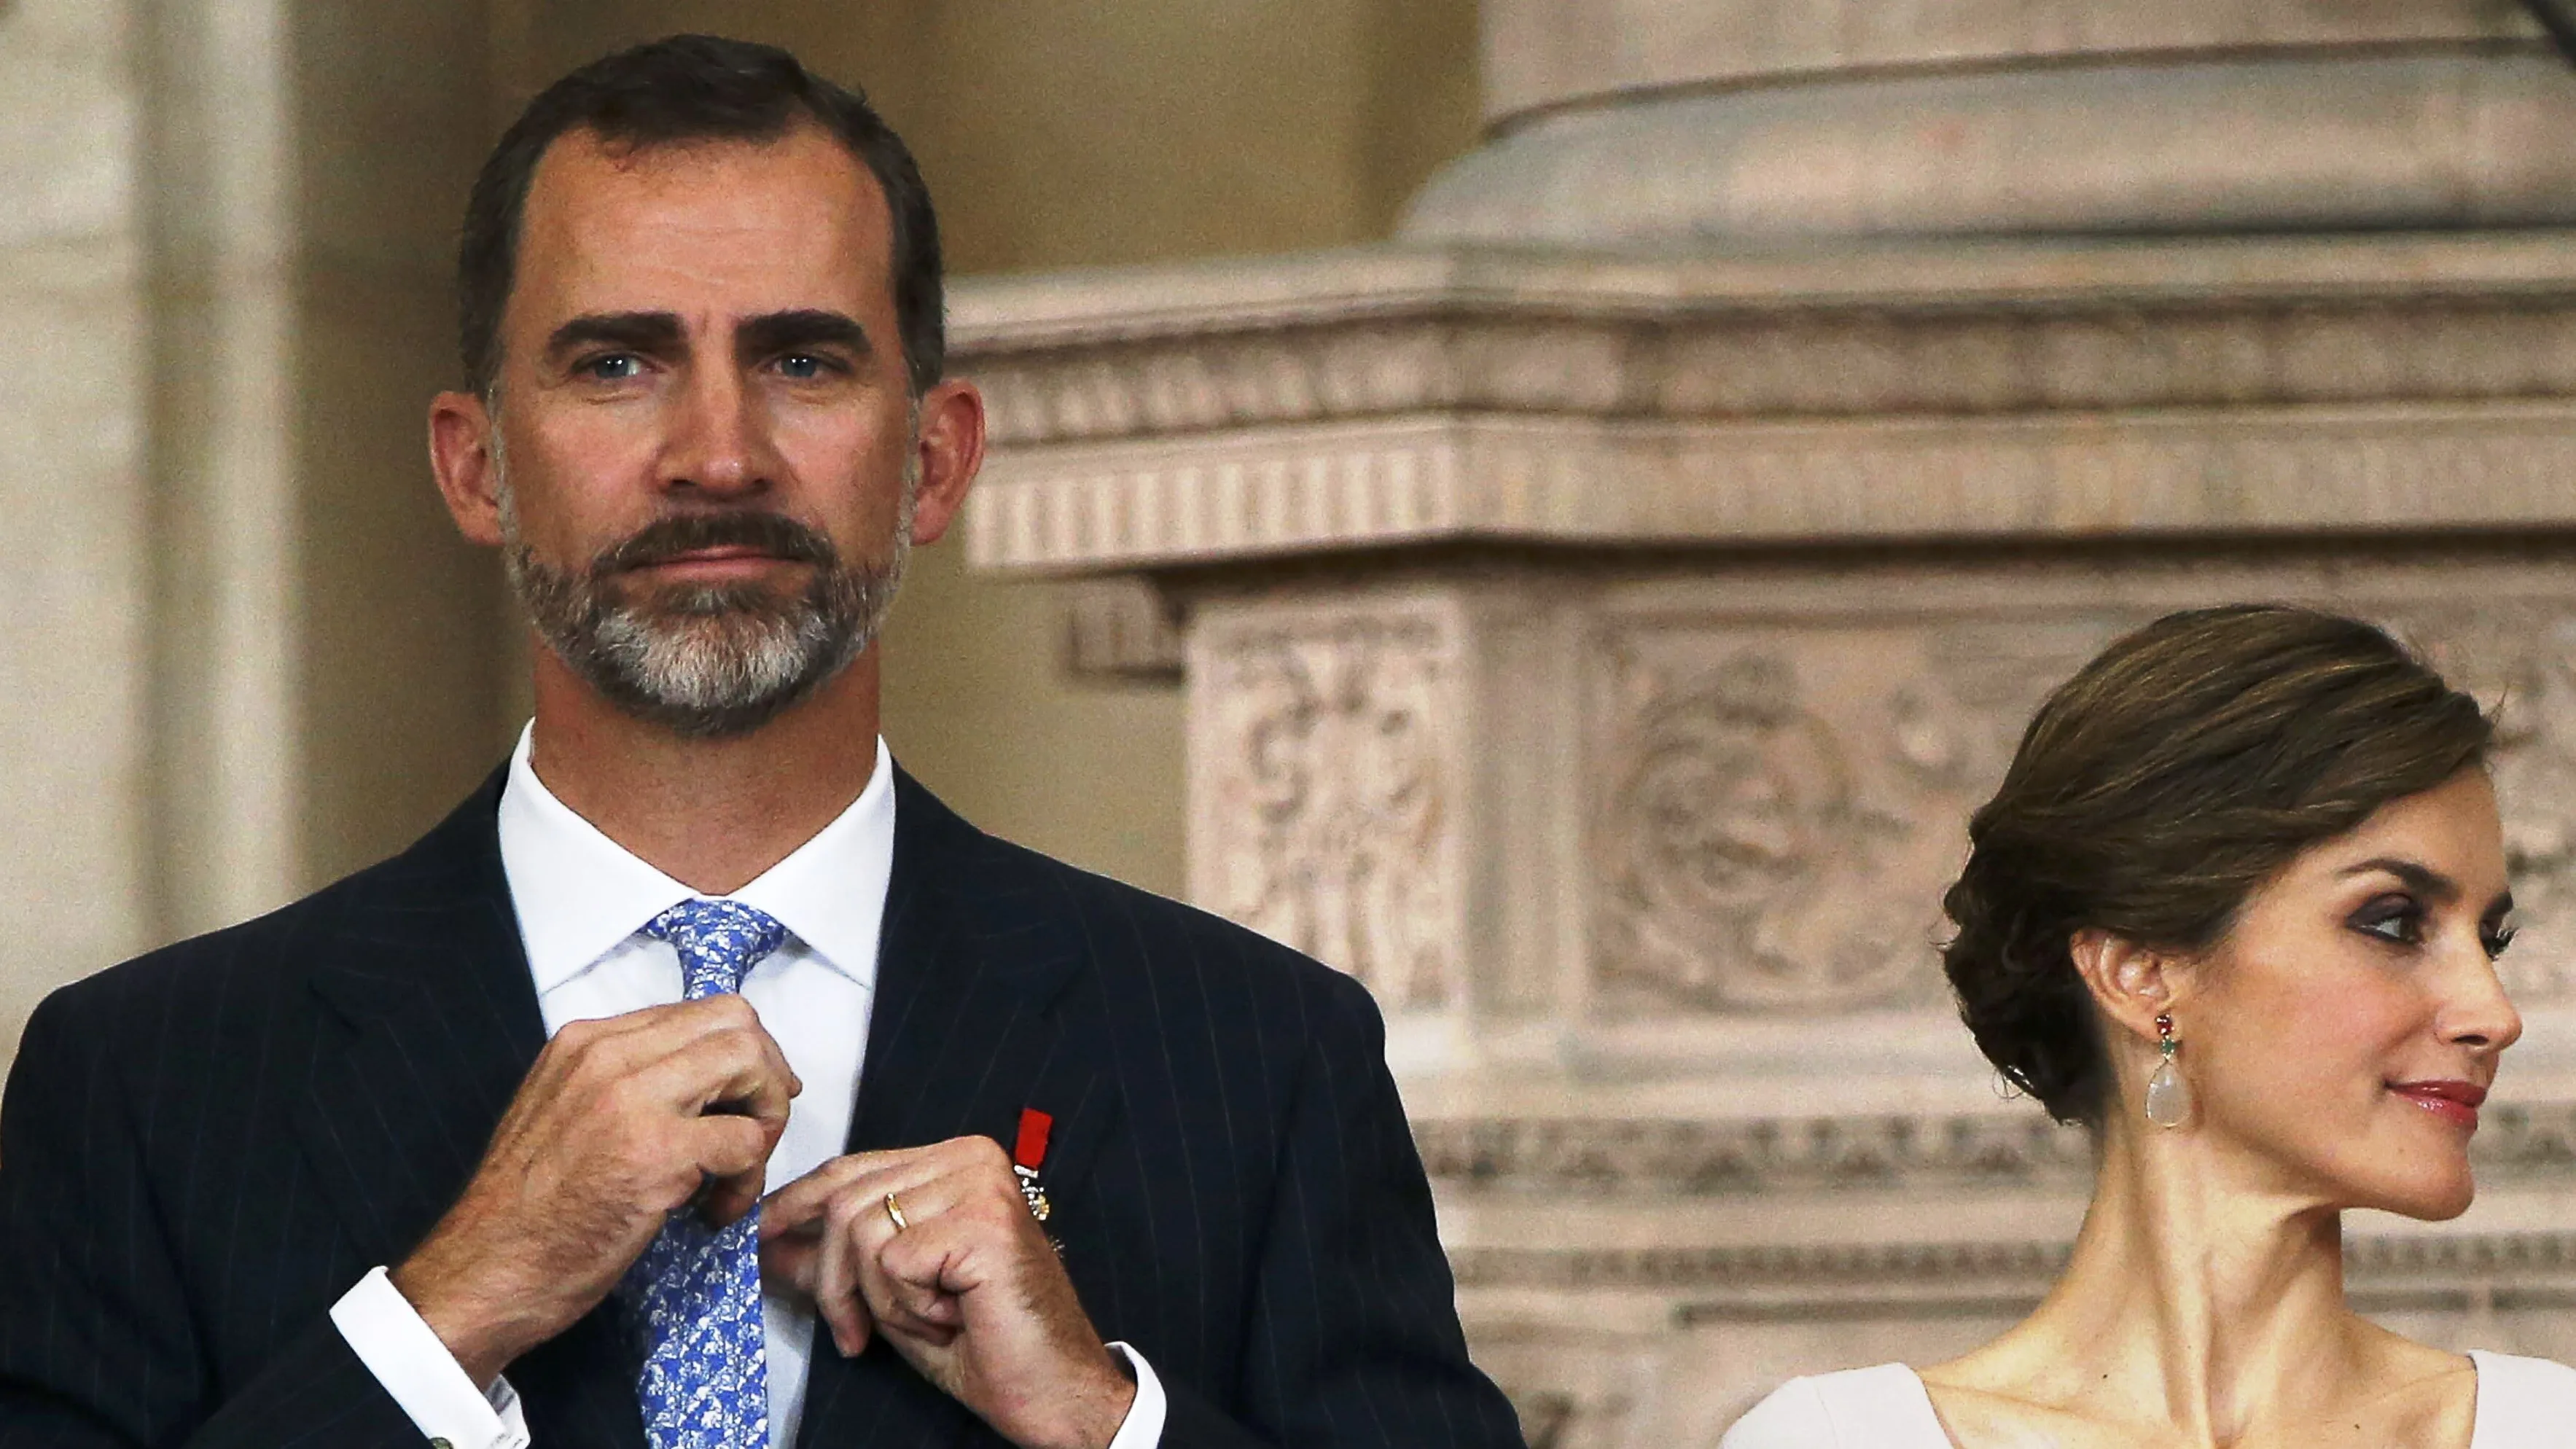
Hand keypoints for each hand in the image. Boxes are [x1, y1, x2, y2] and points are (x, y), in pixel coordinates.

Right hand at [392, 997, 800, 1383]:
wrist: (484, 1273)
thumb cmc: (526, 1212)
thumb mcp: (565, 1113)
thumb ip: (624, 1083)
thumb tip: (701, 1079)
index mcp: (586, 1042)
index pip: (701, 1012)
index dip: (742, 1055)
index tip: (745, 1100)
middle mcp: (608, 1056)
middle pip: (736, 1022)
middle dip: (766, 1076)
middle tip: (757, 1132)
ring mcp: (632, 1100)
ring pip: (750, 1063)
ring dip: (766, 1120)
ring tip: (738, 1171)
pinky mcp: (656, 1153)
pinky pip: (746, 1141)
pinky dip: (750, 1179)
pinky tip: (717, 1210)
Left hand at [760, 1137, 1134, 1448]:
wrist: (1056, 1393)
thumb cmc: (986, 1345)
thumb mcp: (892, 1296)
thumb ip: (839, 1260)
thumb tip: (769, 1241)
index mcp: (955, 1161)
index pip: (850, 1168)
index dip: (794, 1207)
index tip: (759, 1241)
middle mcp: (972, 1158)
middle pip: (845, 1199)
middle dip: (832, 1280)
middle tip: (854, 1334)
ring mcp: (981, 1185)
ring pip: (861, 1231)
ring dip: (878, 1299)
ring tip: (929, 1321)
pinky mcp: (983, 1223)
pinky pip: (891, 1262)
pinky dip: (905, 1307)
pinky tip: (951, 1318)